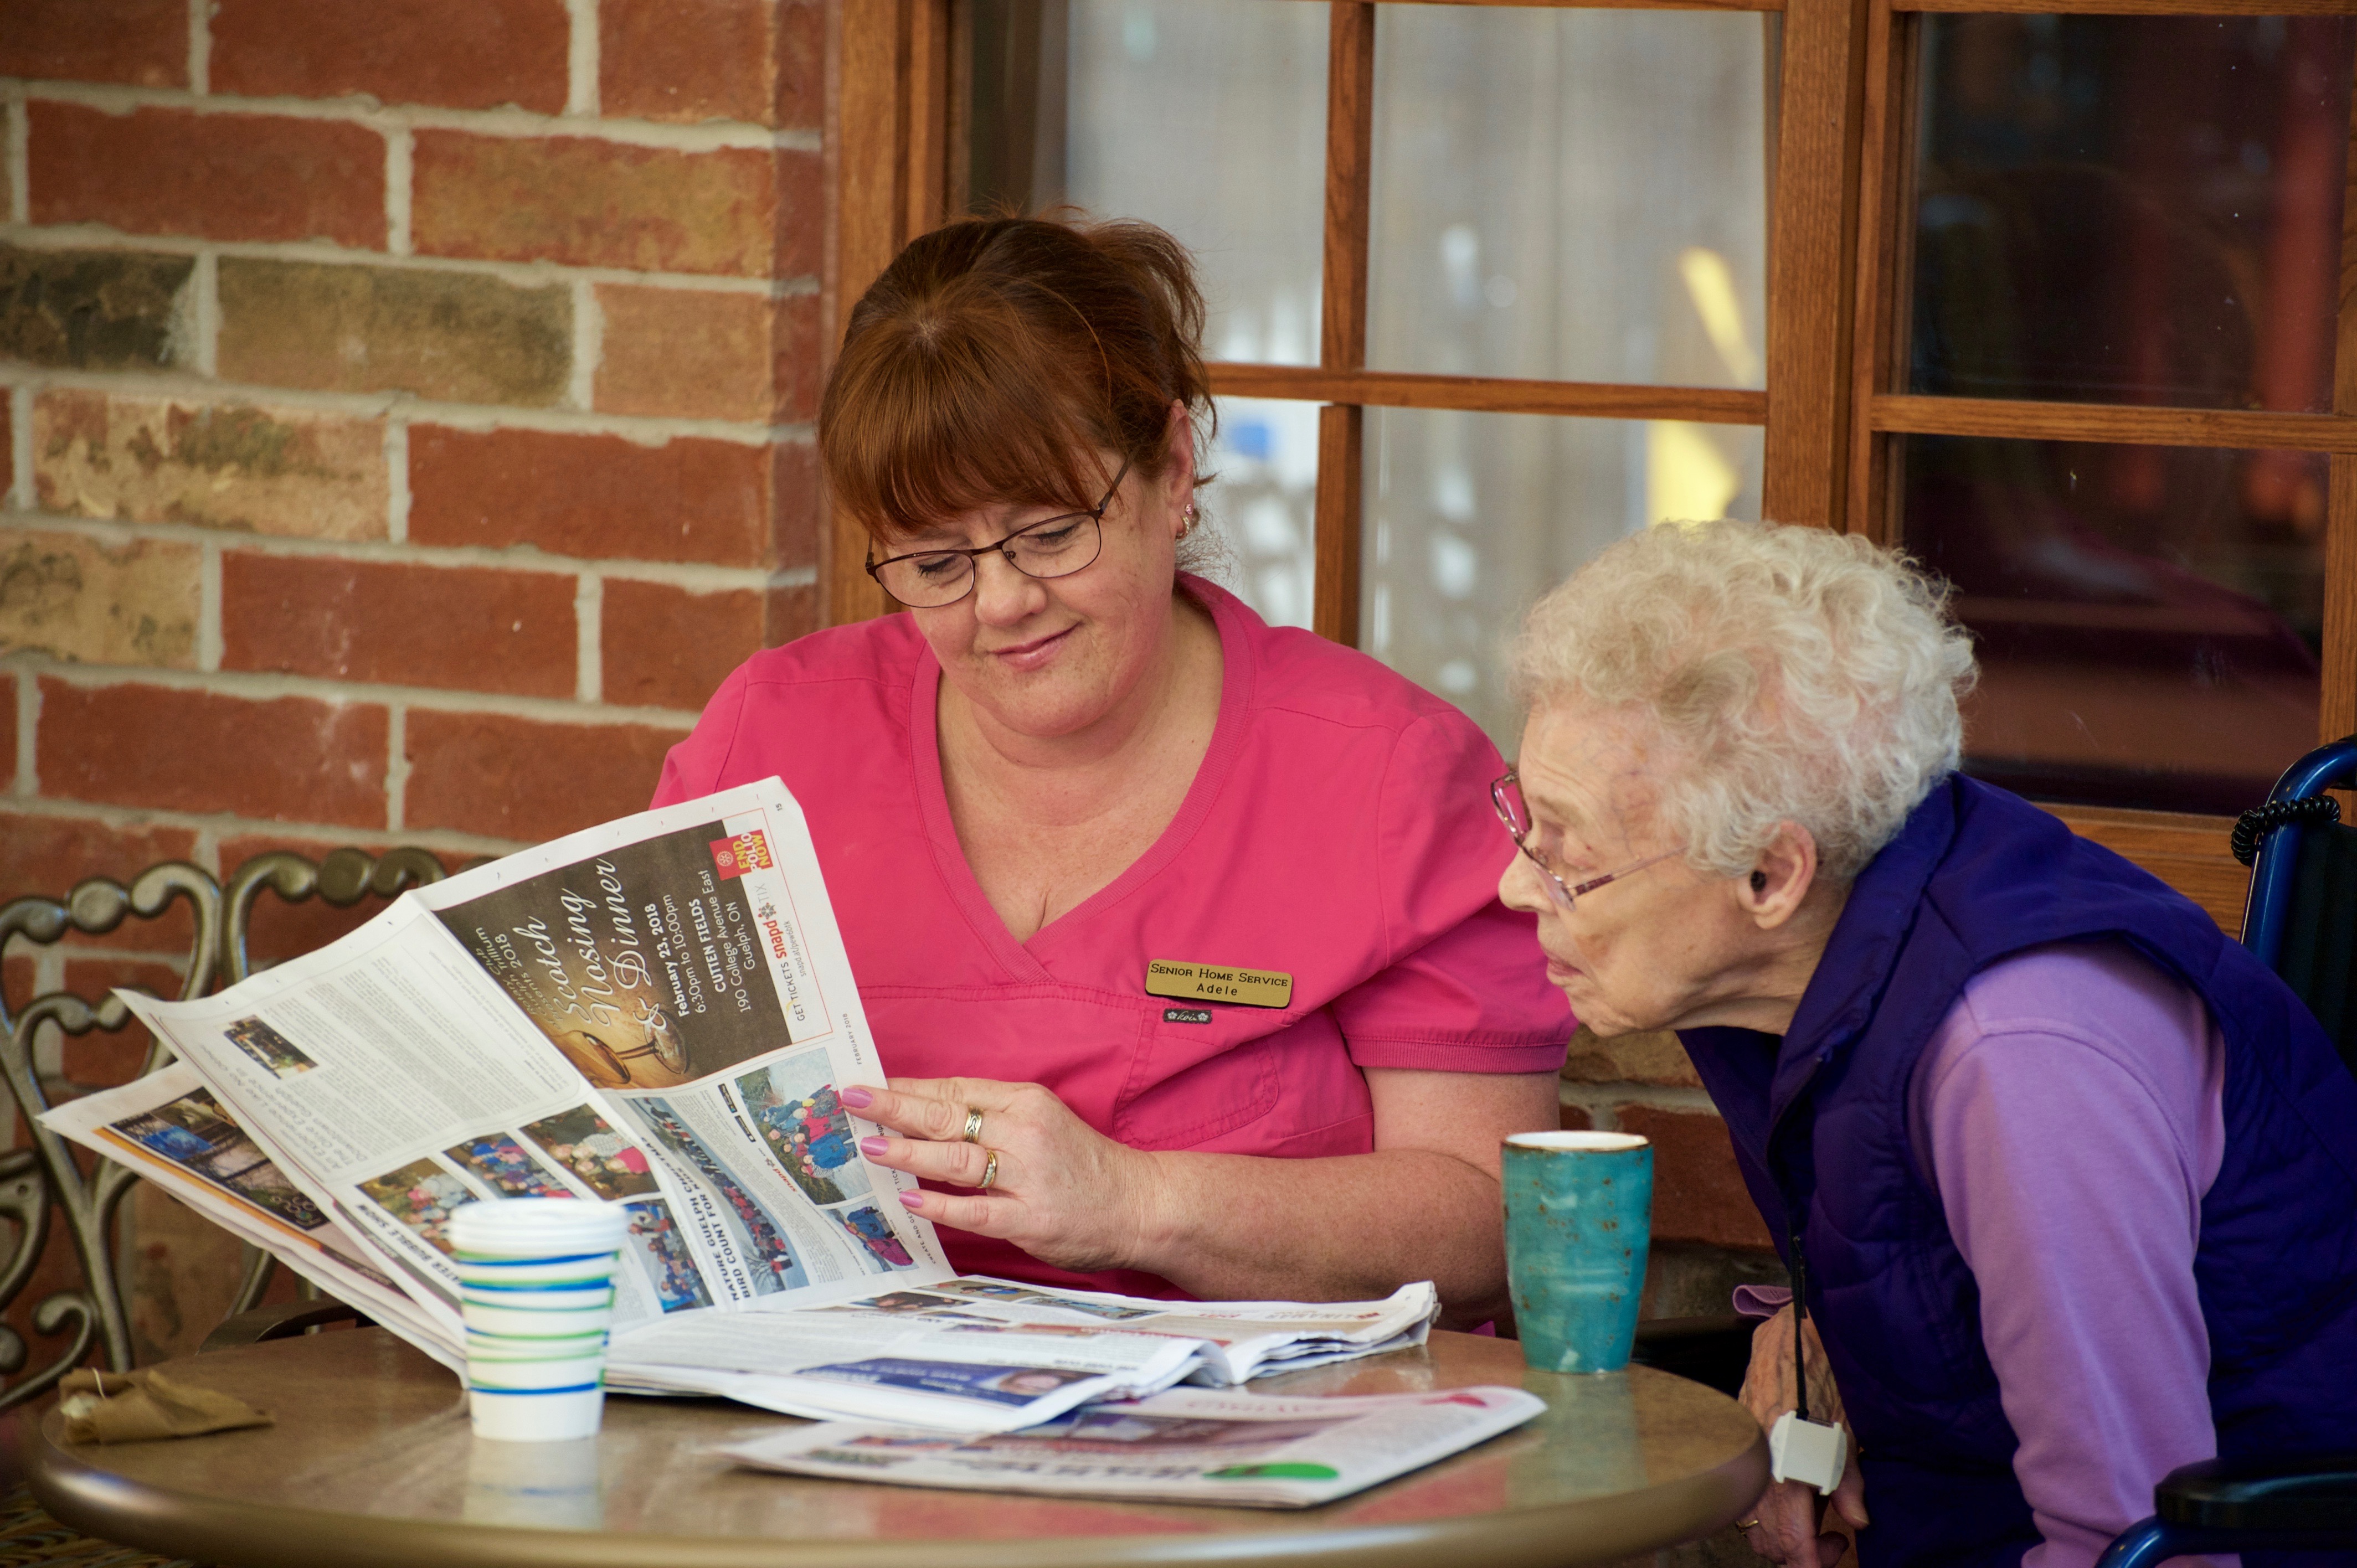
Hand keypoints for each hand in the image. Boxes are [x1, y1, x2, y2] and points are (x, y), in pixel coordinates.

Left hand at [843, 1077, 1158, 1274]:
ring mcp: (1028, 1175)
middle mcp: (1025, 1131)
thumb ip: (992, 1118)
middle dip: (894, 1107)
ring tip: (869, 1145)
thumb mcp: (1042, 1122)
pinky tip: (910, 1198)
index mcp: (1025, 1101)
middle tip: (851, 1100)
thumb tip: (924, 1116)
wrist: (1140, 1203)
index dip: (907, 1087)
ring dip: (907, 1151)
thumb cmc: (1082, 1165)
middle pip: (948, 1115)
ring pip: (956, 1158)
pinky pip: (976, 1209)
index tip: (867, 1083)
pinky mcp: (1030, 1218)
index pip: (955, 1089)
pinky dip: (941, 1204)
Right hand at [1736, 1304, 1866, 1565]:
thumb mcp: (1847, 1431)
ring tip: (1815, 1519)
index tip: (1831, 1560)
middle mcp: (1758, 1469)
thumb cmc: (1823, 1374)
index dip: (1811, 1562)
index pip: (1791, 1540)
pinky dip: (1769, 1509)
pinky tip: (1794, 1494)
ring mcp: (1744, 1457)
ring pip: (1753, 1522)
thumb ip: (1848, 1480)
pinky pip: (1748, 1494)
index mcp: (1787, 1469)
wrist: (1790, 1333)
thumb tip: (1856, 1520)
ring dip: (1782, 1533)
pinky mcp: (1741, 1444)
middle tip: (1833, 1538)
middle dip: (1800, 1553)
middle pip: (1767, 1540)